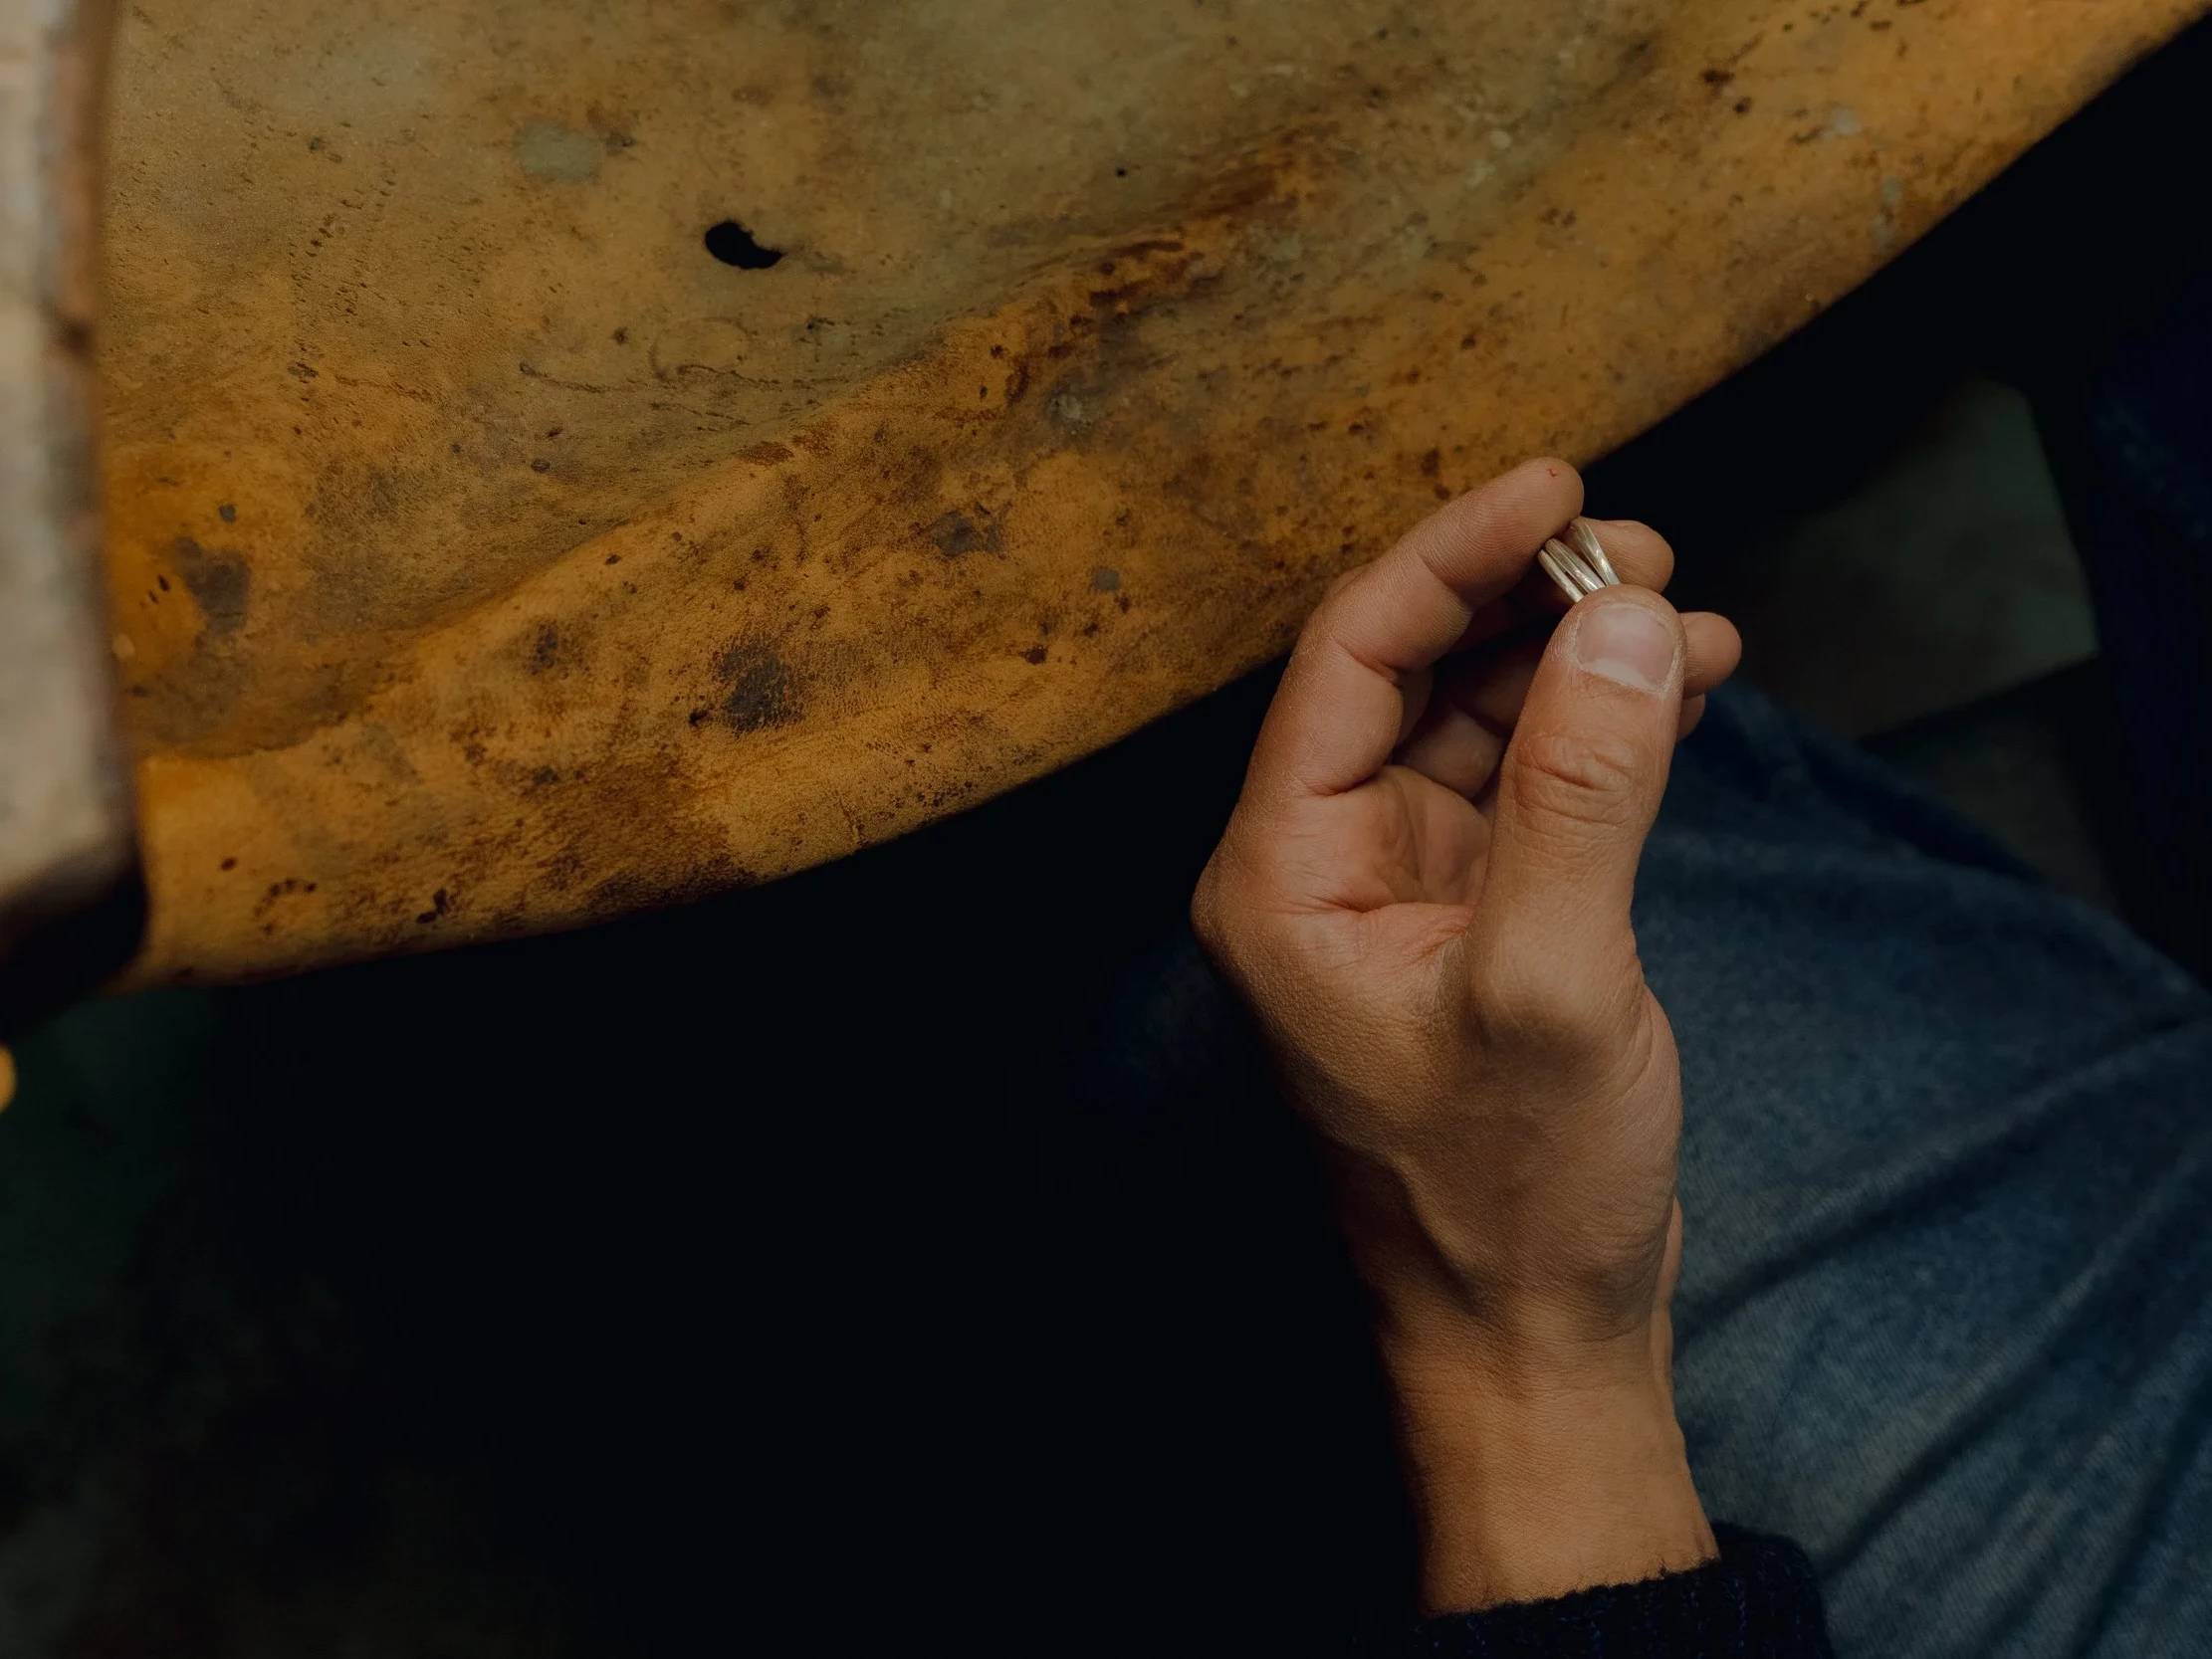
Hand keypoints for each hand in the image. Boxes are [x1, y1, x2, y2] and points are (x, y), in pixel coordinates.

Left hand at [1191, 459, 1741, 1610]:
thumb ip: (1583, 793)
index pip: (1350, 656)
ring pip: (1479, 720)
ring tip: (1687, 616)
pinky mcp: (1475, 918)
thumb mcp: (1551, 983)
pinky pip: (1529, 787)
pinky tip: (1683, 691)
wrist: (1531, 1333)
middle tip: (1644, 552)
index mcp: (1282, 872)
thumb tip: (1622, 619)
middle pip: (1412, 673)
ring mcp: (1401, 891)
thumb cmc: (1509, 1192)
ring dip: (1577, 659)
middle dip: (1526, 599)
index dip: (1451, 554)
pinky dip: (1602, 733)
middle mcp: (1323, 865)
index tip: (1560, 484)